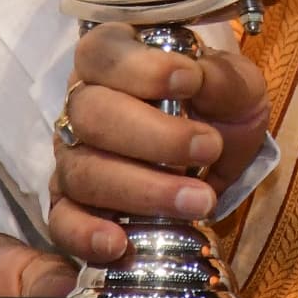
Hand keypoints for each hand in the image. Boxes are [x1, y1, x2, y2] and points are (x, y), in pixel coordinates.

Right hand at [46, 24, 271, 271]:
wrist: (219, 153)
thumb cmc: (217, 104)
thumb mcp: (235, 84)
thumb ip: (220, 79)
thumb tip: (196, 80)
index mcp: (115, 60)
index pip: (103, 54)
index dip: (140, 69)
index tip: (189, 82)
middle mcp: (83, 105)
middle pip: (90, 115)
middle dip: (152, 136)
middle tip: (206, 148)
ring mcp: (73, 156)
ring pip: (83, 171)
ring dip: (142, 189)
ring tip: (198, 200)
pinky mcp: (72, 205)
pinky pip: (62, 222)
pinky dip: (84, 235)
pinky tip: (117, 244)